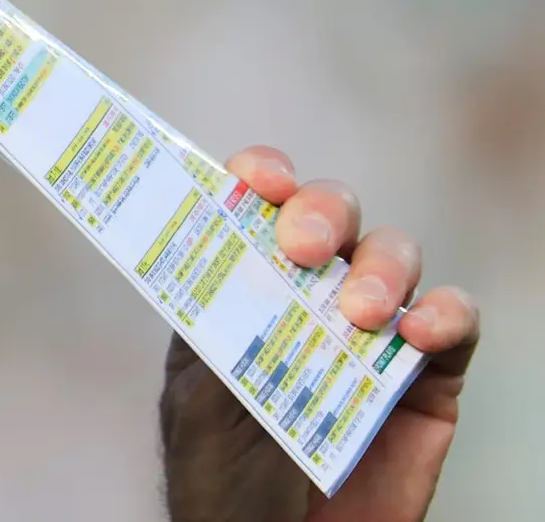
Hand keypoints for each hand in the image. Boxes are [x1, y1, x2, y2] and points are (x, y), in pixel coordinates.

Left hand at [159, 146, 478, 521]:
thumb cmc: (225, 478)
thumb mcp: (203, 404)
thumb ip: (219, 335)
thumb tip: (234, 266)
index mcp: (244, 285)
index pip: (255, 206)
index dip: (261, 176)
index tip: (258, 179)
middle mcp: (309, 292)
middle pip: (330, 214)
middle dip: (321, 211)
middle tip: (304, 246)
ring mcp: (371, 330)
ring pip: (392, 257)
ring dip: (380, 270)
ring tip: (360, 312)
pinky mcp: (427, 377)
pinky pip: (452, 323)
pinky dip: (444, 316)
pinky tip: (416, 336)